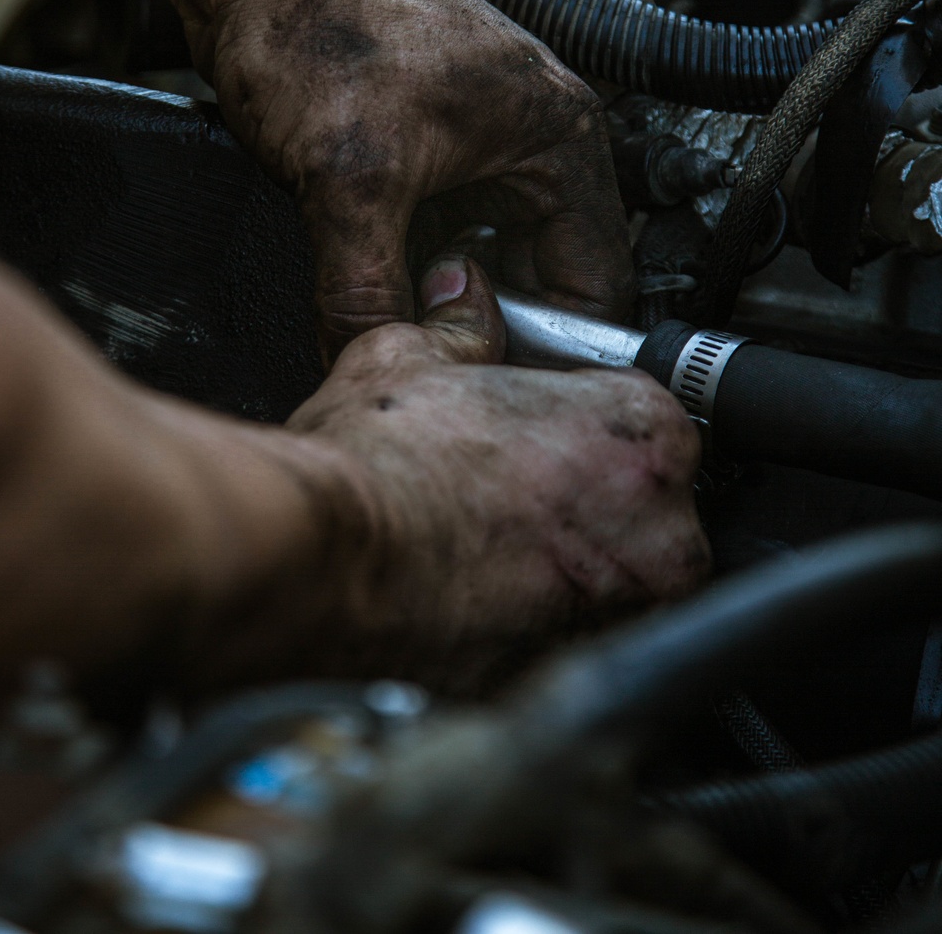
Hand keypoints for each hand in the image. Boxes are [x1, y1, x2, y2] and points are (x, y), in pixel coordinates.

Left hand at [184, 0, 635, 362]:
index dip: (558, 348)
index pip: (596, 277)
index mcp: (556, 131)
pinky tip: (374, 283)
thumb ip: (364, 293)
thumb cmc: (322, 15)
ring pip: (480, 246)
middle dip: (493, 322)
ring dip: (444, 291)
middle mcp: (528, 130)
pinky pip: (435, 220)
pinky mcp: (419, 130)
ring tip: (410, 332)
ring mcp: (474, 129)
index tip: (509, 396)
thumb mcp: (350, 181)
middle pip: (539, 267)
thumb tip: (371, 363)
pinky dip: (410, 257)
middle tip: (447, 373)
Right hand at [282, 255, 709, 687]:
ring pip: (611, 582)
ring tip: (482, 542)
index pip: (640, 415)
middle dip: (581, 499)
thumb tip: (460, 307)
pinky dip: (533, 625)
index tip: (541, 431)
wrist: (324, 573)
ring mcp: (627, 615)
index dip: (577, 420)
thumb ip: (458, 329)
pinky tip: (472, 593)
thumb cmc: (375, 474)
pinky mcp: (578, 678)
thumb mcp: (410, 359)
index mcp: (643, 436)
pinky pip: (570, 641)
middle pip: (641, 506)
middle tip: (507, 488)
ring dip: (560, 565)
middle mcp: (661, 533)